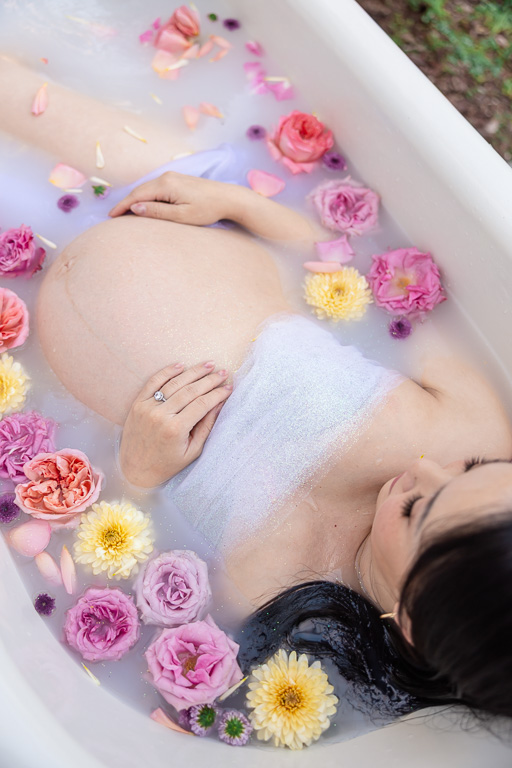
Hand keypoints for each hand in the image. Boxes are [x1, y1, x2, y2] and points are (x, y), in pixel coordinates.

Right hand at [108, 171, 240, 225]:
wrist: (228, 198)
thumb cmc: (207, 209)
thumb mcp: (181, 216)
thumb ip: (157, 211)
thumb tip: (135, 207)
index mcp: (166, 185)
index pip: (137, 196)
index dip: (122, 206)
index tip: (111, 217)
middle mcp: (166, 177)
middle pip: (139, 190)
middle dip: (125, 203)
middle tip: (113, 217)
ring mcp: (172, 177)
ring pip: (147, 189)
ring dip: (135, 200)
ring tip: (124, 213)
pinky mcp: (177, 180)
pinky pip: (155, 188)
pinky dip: (146, 197)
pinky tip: (142, 205)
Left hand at [119, 361, 231, 487]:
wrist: (135, 470)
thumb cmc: (167, 464)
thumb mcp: (192, 451)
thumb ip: (206, 427)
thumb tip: (219, 404)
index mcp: (175, 429)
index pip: (202, 404)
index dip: (218, 394)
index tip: (229, 387)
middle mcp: (160, 416)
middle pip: (190, 391)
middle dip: (210, 380)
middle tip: (223, 372)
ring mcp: (147, 408)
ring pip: (174, 383)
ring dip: (193, 372)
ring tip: (208, 365)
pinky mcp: (137, 404)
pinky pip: (153, 382)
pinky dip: (168, 372)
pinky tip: (181, 365)